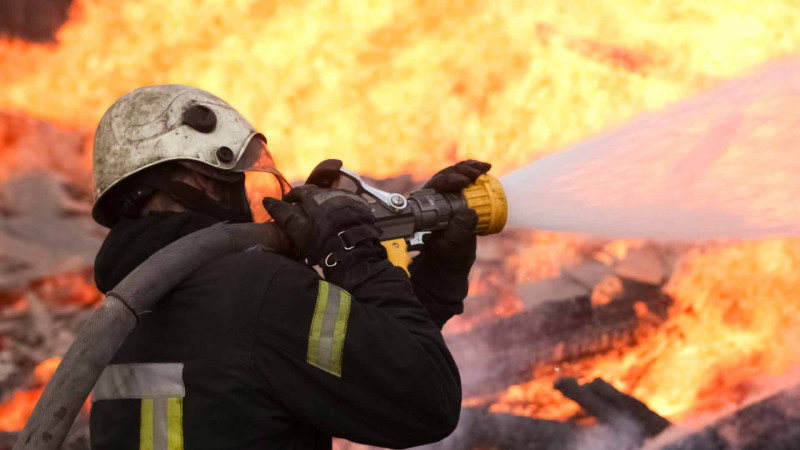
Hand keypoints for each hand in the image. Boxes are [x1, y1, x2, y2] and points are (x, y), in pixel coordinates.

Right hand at [262, 185, 379, 263]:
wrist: (354, 250)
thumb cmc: (323, 241)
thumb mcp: (299, 230)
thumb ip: (283, 214)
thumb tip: (267, 200)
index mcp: (315, 196)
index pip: (299, 191)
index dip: (291, 197)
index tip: (287, 203)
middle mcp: (332, 193)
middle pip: (317, 193)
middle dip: (309, 200)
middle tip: (304, 212)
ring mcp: (349, 198)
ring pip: (332, 197)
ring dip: (326, 204)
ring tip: (322, 218)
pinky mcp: (361, 206)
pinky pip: (347, 203)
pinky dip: (341, 209)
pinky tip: (339, 220)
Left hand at [421, 160, 490, 269]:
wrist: (452, 257)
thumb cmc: (448, 253)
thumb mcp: (452, 247)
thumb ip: (459, 232)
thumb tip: (469, 212)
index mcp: (427, 209)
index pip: (434, 188)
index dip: (448, 181)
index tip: (464, 181)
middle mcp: (433, 199)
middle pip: (444, 175)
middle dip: (461, 171)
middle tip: (477, 174)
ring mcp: (444, 195)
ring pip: (454, 173)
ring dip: (469, 168)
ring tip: (485, 168)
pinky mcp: (456, 193)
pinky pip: (464, 177)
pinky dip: (474, 170)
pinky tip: (486, 168)